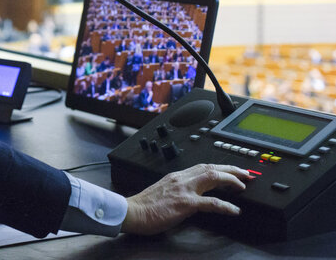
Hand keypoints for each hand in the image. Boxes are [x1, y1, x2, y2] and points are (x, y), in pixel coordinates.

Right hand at [121, 163, 250, 234]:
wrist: (133, 212)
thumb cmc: (145, 205)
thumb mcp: (164, 191)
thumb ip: (178, 190)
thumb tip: (192, 196)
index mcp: (176, 176)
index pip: (203, 166)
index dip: (220, 168)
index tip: (232, 171)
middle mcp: (181, 179)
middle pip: (211, 167)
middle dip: (231, 169)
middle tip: (246, 174)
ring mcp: (184, 190)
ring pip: (213, 177)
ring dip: (231, 180)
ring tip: (243, 185)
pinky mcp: (185, 203)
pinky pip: (210, 202)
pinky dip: (225, 205)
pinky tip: (234, 210)